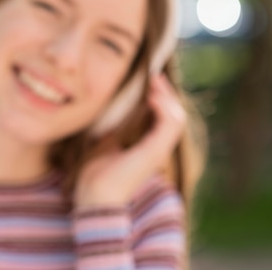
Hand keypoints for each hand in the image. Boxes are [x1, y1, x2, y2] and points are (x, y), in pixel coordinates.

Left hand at [74, 74, 185, 208]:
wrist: (94, 195)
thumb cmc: (95, 173)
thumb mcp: (104, 143)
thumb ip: (112, 128)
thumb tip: (108, 107)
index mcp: (147, 148)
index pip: (163, 118)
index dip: (160, 98)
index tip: (148, 81)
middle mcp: (157, 149)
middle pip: (174, 115)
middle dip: (165, 93)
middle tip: (154, 76)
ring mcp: (158, 151)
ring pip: (177, 117)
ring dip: (167, 97)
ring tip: (154, 83)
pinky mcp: (156, 152)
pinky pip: (171, 123)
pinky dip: (164, 107)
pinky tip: (152, 97)